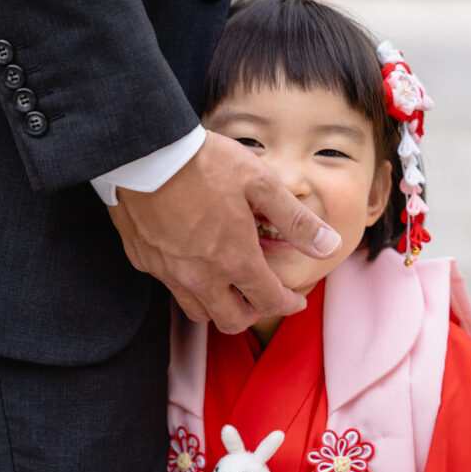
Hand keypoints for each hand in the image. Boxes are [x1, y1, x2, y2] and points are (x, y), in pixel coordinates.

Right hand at [107, 132, 341, 333]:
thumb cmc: (204, 162)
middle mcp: (200, 276)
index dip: (288, 304)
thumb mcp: (261, 183)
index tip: (295, 300)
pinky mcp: (143, 260)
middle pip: (230, 320)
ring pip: (197, 310)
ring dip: (218, 305)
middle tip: (262, 296)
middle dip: (253, 314)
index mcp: (234, 259)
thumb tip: (328, 245)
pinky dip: (187, 283)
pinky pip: (169, 285)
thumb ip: (295, 220)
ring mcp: (167, 271)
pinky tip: (192, 259)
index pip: (268, 300)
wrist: (142, 150)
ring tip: (228, 283)